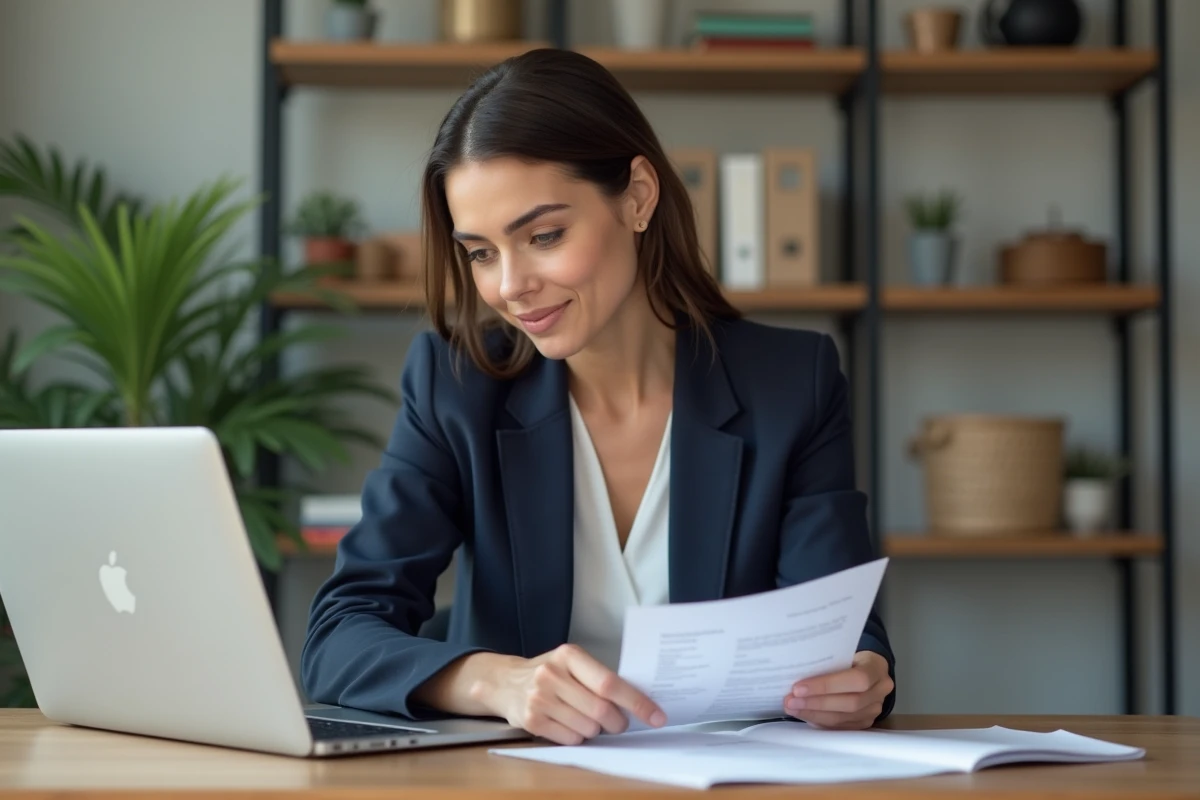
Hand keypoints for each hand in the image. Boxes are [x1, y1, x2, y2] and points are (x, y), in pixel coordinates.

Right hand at [474, 644, 666, 744]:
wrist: (505, 682)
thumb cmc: (550, 673)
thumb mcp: (572, 663)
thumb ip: (599, 677)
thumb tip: (638, 702)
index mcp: (569, 655)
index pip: (610, 683)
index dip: (637, 702)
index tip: (656, 716)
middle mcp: (552, 674)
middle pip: (601, 710)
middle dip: (617, 722)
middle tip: (620, 723)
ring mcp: (540, 698)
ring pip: (588, 728)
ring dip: (596, 730)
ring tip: (587, 719)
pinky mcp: (531, 720)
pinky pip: (570, 739)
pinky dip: (578, 737)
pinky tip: (569, 724)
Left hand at [784, 650, 892, 729]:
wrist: (866, 668)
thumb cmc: (849, 657)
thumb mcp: (842, 652)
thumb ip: (827, 662)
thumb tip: (795, 674)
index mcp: (876, 667)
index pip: (856, 679)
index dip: (827, 685)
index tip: (799, 687)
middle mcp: (881, 690)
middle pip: (850, 703)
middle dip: (816, 703)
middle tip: (790, 700)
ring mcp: (875, 709)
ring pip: (844, 718)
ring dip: (814, 714)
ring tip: (793, 708)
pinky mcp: (866, 722)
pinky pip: (841, 727)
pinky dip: (820, 722)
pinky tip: (805, 715)